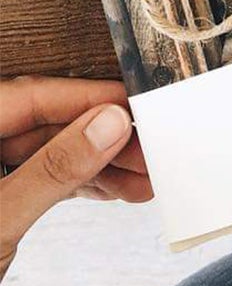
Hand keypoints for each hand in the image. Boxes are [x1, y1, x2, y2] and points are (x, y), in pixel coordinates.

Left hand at [1, 76, 151, 280]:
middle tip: (150, 148)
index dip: (86, 98)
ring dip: (98, 164)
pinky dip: (77, 185)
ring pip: (45, 153)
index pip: (28, 95)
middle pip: (42, 123)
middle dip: (101, 136)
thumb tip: (105, 124)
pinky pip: (38, 179)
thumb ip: (51, 170)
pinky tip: (114, 189)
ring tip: (144, 176)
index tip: (132, 104)